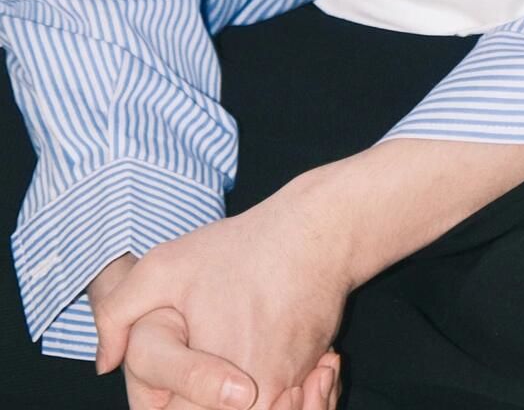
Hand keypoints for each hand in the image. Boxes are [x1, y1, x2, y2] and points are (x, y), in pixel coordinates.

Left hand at [92, 195, 349, 409]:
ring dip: (245, 399)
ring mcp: (288, 389)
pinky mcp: (312, 376)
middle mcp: (256, 397)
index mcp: (216, 385)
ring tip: (235, 366)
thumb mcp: (166, 265)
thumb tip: (103, 362)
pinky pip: (286, 405)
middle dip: (206, 398)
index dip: (168, 400)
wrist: (322, 230)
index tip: (172, 379)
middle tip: (214, 365)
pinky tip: (263, 359)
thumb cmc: (243, 247)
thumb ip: (116, 313)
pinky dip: (275, 394)